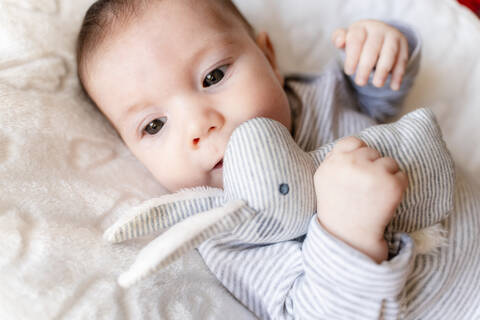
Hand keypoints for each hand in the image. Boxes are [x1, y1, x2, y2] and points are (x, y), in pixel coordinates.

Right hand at [314, 137, 407, 262]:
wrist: (349, 238)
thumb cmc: (337, 210)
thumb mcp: (323, 180)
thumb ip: (335, 159)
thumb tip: (358, 145)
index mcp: (333, 163)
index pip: (353, 142)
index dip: (359, 153)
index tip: (360, 169)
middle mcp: (351, 165)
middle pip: (372, 152)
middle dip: (372, 167)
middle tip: (366, 189)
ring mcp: (372, 173)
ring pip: (389, 162)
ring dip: (386, 176)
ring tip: (375, 196)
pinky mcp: (391, 184)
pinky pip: (401, 176)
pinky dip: (397, 188)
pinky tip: (384, 202)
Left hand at [332, 20, 408, 90]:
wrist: (378, 34)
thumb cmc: (357, 41)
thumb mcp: (346, 38)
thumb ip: (338, 39)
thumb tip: (339, 42)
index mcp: (361, 27)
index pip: (356, 40)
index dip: (352, 57)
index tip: (349, 72)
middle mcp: (378, 29)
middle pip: (372, 48)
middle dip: (366, 66)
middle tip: (360, 82)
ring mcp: (392, 35)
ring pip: (389, 52)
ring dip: (383, 70)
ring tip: (377, 84)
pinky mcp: (403, 44)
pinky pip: (402, 59)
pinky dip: (398, 74)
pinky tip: (394, 86)